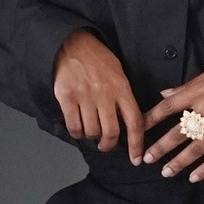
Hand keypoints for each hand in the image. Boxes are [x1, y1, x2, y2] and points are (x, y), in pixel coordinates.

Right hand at [52, 30, 145, 160]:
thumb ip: (124, 98)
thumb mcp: (119, 74)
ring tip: (90, 131)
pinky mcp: (66, 97)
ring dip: (91, 137)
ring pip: (91, 131)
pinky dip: (77, 133)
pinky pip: (73, 126)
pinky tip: (78, 128)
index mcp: (121, 88)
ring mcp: (84, 96)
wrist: (72, 44)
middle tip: (105, 145)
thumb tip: (128, 126)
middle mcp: (104, 93)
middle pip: (111, 132)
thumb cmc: (97, 60)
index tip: (136, 159)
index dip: (136, 144)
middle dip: (108, 145)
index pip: (134, 122)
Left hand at [142, 54, 203, 182]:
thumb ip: (189, 85)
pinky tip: (194, 177)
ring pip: (196, 148)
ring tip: (166, 172)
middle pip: (178, 132)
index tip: (137, 130)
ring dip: (179, 162)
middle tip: (146, 159)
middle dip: (160, 147)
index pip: (168, 107)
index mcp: (200, 90)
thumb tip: (165, 94)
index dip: (150, 119)